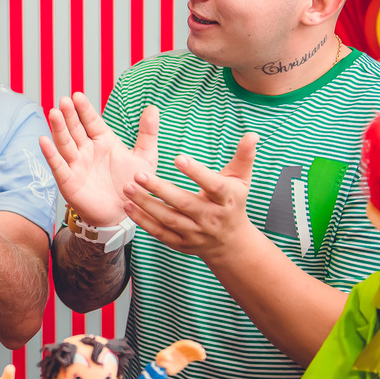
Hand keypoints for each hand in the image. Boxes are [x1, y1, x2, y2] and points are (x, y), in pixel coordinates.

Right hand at [39, 93, 158, 226]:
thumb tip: (152, 107)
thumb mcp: (145, 157)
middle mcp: (87, 150)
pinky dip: (50, 154)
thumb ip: (148, 133)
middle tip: (64, 100)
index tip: (77, 95)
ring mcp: (76, 164)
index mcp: (103, 141)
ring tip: (53, 113)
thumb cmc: (133, 185)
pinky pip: (58, 165)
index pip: (91, 121)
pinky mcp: (69, 180)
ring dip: (58, 129)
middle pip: (76, 129)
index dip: (84, 109)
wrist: (124, 214)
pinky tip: (44, 141)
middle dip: (70, 115)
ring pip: (65, 143)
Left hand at [121, 133, 258, 259]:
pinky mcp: (181, 244)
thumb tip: (252, 134)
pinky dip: (143, 222)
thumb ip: (244, 156)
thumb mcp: (241, 180)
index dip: (196, 172)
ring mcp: (196, 233)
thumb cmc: (233, 202)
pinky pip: (160, 233)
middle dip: (160, 189)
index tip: (178, 157)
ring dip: (146, 204)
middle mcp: (211, 217)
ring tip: (127, 187)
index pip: (213, 185)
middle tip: (138, 173)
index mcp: (226, 199)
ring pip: (168, 219)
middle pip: (184, 203)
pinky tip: (128, 207)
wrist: (231, 243)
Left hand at [154, 339, 205, 375]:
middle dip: (196, 348)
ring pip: (192, 351)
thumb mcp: (160, 359)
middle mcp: (180, 350)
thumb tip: (169, 358)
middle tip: (201, 352)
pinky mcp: (186, 359)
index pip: (183, 344)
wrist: (163, 367)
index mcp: (174, 348)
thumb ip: (163, 357)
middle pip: (189, 347)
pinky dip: (198, 357)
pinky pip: (193, 357)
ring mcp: (183, 354)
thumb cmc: (160, 362)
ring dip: (198, 352)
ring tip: (203, 356)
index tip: (195, 347)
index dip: (190, 345)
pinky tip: (202, 358)